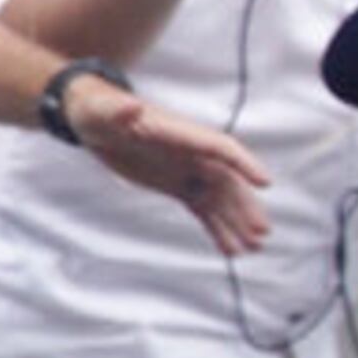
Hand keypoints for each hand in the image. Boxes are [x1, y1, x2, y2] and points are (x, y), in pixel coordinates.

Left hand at [61, 74, 274, 257]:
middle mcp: (191, 152)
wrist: (92, 118)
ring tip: (253, 249)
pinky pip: (202, 208)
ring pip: (219, 199)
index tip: (265, 182)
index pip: (220, 147)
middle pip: (227, 181)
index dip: (243, 163)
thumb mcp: (102, 112)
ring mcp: (186, 169)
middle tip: (262, 233)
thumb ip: (118, 112)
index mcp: (180, 134)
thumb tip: (130, 107)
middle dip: (245, 206)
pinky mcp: (176, 184)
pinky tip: (230, 251)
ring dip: (236, 223)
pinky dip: (217, 228)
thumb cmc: (98, 110)